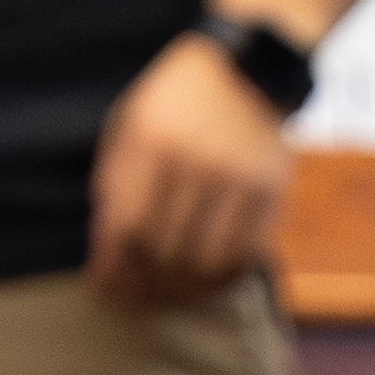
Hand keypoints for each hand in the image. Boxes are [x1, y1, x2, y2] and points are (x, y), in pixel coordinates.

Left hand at [88, 37, 289, 306]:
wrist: (244, 70)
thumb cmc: (174, 103)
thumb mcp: (130, 125)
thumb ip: (117, 182)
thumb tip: (109, 250)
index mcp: (152, 142)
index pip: (127, 227)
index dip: (113, 269)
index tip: (103, 290)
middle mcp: (196, 163)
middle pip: (164, 251)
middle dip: (143, 287)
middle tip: (132, 304)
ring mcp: (238, 180)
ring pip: (205, 262)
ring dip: (181, 293)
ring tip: (165, 301)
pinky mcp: (271, 193)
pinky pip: (244, 256)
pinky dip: (221, 282)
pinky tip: (204, 288)